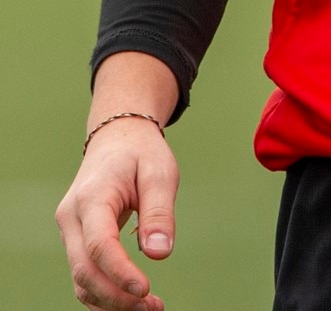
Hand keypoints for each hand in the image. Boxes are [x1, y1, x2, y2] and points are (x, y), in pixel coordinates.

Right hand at [56, 116, 177, 310]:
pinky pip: (84, 274)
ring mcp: (69, 230)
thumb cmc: (141, 153)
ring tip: (150, 307)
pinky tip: (132, 300)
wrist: (117, 138)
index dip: (119, 272)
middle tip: (153, 307)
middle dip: (116, 296)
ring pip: (80, 279)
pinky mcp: (76, 240)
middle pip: (84, 269)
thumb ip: (159, 212)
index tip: (145, 290)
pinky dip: (104, 293)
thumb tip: (159, 254)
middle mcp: (71, 217)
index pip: (99, 244)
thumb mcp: (160, 172)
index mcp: (92, 196)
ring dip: (110, 301)